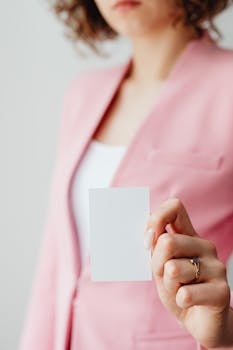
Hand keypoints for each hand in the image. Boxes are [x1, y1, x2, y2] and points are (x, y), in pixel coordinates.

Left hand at [144, 198, 232, 348]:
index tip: (148, 239)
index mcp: (189, 236)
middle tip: (163, 276)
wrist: (200, 322)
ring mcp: (216, 267)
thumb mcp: (160, 266)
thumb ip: (156, 248)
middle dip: (156, 263)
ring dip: (168, 285)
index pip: (175, 207)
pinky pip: (185, 294)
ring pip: (173, 269)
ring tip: (179, 290)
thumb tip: (149, 233)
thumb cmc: (178, 289)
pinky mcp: (222, 291)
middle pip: (168, 241)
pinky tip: (188, 302)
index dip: (157, 218)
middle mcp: (206, 246)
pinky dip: (179, 301)